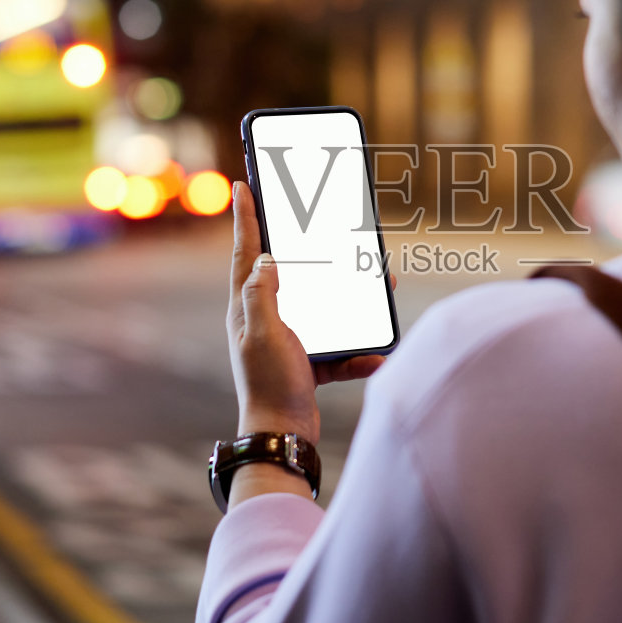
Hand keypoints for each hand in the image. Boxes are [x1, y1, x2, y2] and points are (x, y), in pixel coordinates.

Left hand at [227, 181, 391, 445]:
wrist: (284, 437)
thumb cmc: (269, 387)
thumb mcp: (264, 333)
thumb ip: (263, 293)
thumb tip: (267, 257)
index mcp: (247, 308)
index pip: (246, 253)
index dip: (246, 217)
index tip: (243, 185)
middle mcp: (265, 319)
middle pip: (290, 272)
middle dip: (311, 250)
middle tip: (320, 222)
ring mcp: (289, 340)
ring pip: (324, 306)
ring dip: (350, 298)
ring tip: (378, 283)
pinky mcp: (310, 361)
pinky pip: (340, 347)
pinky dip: (360, 352)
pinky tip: (378, 355)